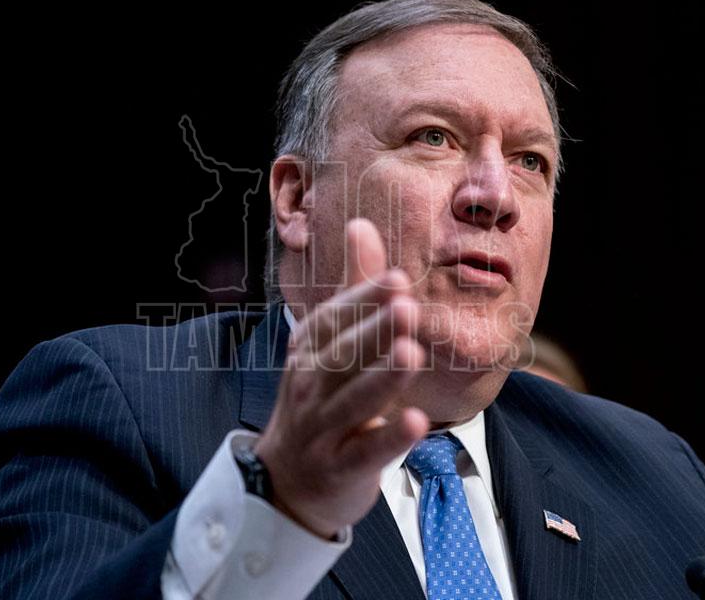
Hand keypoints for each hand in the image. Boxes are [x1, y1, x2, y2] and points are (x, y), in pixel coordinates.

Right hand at [254, 218, 429, 538]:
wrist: (286, 481)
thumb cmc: (319, 399)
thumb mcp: (331, 343)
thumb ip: (354, 287)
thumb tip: (361, 222)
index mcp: (309, 348)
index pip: (334, 318)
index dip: (364, 299)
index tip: (397, 278)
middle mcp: (310, 384)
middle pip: (343, 355)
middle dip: (374, 331)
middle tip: (406, 306)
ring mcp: (321, 429)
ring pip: (353, 400)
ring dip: (382, 378)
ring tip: (411, 354)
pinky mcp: (339, 468)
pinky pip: (365, 452)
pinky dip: (389, 438)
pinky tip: (419, 422)